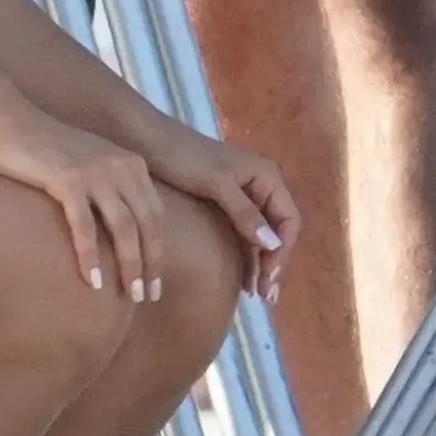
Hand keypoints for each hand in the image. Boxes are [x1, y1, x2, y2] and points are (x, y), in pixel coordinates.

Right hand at [0, 115, 165, 301]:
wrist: (10, 123)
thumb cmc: (46, 151)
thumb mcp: (91, 164)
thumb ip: (111, 188)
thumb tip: (121, 233)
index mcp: (131, 164)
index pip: (156, 215)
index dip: (158, 251)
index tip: (155, 281)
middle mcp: (121, 166)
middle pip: (146, 224)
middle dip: (149, 264)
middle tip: (146, 297)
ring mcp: (96, 172)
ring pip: (123, 228)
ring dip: (129, 265)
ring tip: (128, 294)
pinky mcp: (68, 180)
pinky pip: (85, 226)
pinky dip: (91, 256)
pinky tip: (92, 280)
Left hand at [144, 123, 297, 300]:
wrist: (147, 141)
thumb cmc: (183, 157)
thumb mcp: (216, 184)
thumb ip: (244, 213)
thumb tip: (272, 245)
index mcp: (267, 177)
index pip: (288, 220)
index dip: (282, 250)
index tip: (268, 276)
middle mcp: (261, 186)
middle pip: (277, 231)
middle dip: (273, 262)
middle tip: (264, 295)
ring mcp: (243, 196)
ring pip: (260, 236)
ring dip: (260, 264)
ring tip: (255, 293)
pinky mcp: (224, 204)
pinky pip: (242, 234)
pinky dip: (245, 256)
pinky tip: (242, 279)